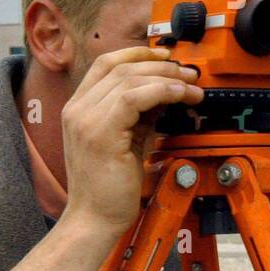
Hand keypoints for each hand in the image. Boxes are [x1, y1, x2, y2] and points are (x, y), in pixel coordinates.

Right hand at [60, 46, 202, 237]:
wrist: (96, 218)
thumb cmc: (112, 185)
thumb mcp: (128, 138)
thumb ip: (140, 113)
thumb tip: (166, 90)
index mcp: (79, 107)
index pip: (106, 63)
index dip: (138, 52)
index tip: (167, 55)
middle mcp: (77, 108)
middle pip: (121, 66)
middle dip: (161, 65)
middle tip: (190, 73)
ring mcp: (84, 119)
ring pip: (129, 78)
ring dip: (167, 78)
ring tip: (192, 87)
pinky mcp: (99, 133)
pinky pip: (132, 98)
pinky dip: (161, 91)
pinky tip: (180, 96)